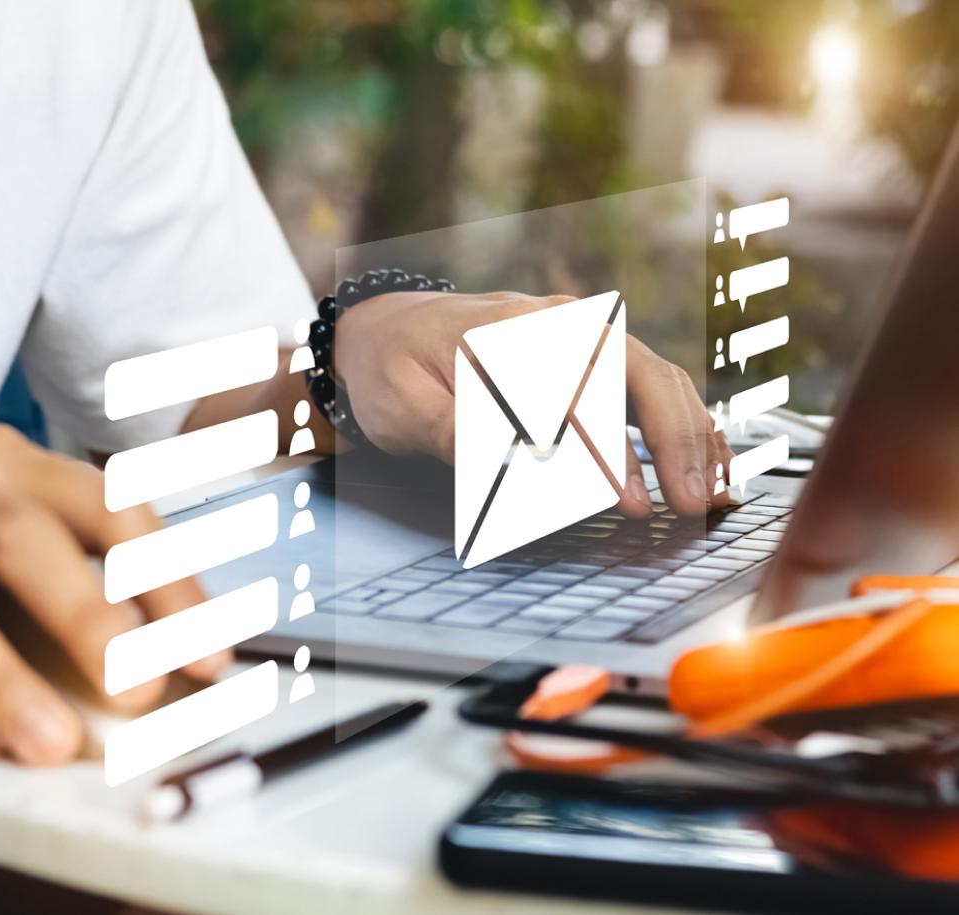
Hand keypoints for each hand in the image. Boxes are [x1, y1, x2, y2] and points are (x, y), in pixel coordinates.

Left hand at [333, 291, 732, 515]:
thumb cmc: (391, 369)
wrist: (382, 329)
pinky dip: (684, 420)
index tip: (630, 500)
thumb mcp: (403, 405)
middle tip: (688, 501)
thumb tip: (511, 462)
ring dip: (691, 431)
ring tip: (712, 490)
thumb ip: (454, 432)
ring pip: (655, 374)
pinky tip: (708, 459)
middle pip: (636, 371)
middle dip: (672, 438)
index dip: (607, 451)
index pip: (574, 393)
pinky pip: (650, 381)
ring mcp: (578, 333)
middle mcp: (555, 323)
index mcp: (510, 333)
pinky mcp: (587, 354)